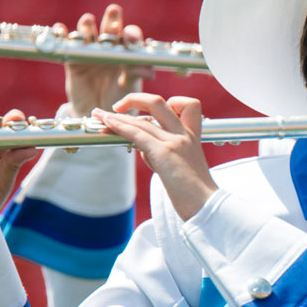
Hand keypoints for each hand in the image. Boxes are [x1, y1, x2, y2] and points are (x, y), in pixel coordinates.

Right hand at [62, 4, 155, 116]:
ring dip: (87, 26)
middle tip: (114, 11)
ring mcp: (90, 53)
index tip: (130, 37)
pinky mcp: (73, 61)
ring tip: (87, 20)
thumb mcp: (129, 88)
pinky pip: (67, 46)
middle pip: (110, 30)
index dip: (131, 34)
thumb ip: (136, 76)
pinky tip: (60, 29)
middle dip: (112, 20)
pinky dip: (62, 35)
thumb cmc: (118, 99)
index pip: (130, 37)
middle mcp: (109, 49)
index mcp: (126, 53)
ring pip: (88, 34)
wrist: (96, 115)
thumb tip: (148, 72)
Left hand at [92, 93, 217, 220]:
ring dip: (116, 116)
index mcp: (193, 136)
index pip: (187, 105)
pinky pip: (137, 133)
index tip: (151, 112)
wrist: (207, 206)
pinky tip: (107, 124)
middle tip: (119, 106)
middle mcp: (185, 134)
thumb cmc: (196, 194)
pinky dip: (118, 126)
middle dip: (135, 99)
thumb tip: (144, 149)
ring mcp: (175, 141)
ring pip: (141, 120)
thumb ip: (165, 153)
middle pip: (158, 102)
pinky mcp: (165, 152)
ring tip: (98, 116)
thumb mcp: (183, 166)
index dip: (169, 102)